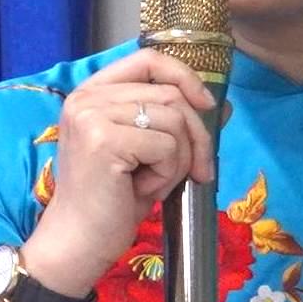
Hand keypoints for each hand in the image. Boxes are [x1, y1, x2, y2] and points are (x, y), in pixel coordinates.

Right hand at [20, 48, 218, 293]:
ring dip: (180, 159)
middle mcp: (87, 97)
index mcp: (92, 92)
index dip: (184, 77)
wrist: (78, 242)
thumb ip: (175, 123)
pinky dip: (168, 174)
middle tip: (197, 172)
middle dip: (196, 137)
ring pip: (174, 121)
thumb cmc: (111, 200)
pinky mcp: (103, 140)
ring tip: (155, 183)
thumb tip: (224, 106)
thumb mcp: (147, 152)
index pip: (148, 59)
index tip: (205, 106)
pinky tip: (144, 189)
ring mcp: (92, 116)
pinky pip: (167, 146)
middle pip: (170, 95)